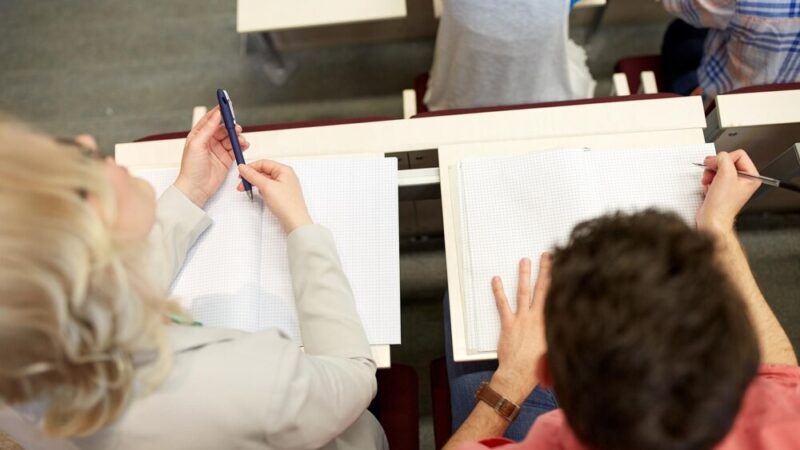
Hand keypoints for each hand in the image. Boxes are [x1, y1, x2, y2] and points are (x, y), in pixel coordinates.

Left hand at [174, 106, 249, 207]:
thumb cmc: (191, 169)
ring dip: (237, 137)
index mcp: (198, 135)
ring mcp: (218, 150)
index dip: (218, 112)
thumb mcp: (197, 144)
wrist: (196, 188)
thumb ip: (208, 129)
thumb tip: (215, 115)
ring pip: (231, 138)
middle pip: (223, 128)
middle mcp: (208, 141)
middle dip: (231, 126)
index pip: (209, 119)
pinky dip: (241, 146)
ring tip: (241, 139)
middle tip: (236, 127)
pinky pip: (235, 149)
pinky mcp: (226, 159)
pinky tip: (243, 145)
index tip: (226, 105)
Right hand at [237, 160, 312, 233]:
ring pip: (265, 180)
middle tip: (241, 184)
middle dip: (251, 177)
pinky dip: (261, 190)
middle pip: (264, 171)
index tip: (240, 173)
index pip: (264, 163)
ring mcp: (284, 186)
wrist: (295, 222)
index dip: (251, 167)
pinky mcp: (282, 195)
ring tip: (247, 190)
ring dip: (255, 184)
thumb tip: (243, 167)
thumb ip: (253, 175)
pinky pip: (269, 188)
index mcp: (284, 170)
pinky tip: (258, 195)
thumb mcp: (266, 187)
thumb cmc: (286, 204)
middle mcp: (285, 176)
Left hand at [490, 254, 550, 403]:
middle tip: (547, 256)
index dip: (561, 282)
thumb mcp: (558, 350)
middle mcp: (537, 317)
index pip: (558, 297)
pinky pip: (502, 304)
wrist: (520, 375)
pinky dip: (498, 291)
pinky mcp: (508, 324)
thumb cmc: (539, 368)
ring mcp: (522, 319)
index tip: (565, 269)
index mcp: (552, 323)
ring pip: (524, 292)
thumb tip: (572, 325)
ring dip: (524, 275)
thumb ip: (563, 335)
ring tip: (525, 261)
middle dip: (545, 271)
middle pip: (543, 289)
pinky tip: (495, 280)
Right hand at [696, 150, 759, 234]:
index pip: (738, 155)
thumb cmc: (722, 204)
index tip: (716, 165)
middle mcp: (743, 180)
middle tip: (710, 172)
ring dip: (710, 174)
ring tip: (709, 182)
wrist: (712, 219)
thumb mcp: (725, 175)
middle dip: (716, 166)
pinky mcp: (722, 189)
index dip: (725, 158)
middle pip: (727, 161)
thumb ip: (723, 159)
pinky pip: (714, 177)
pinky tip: (709, 188)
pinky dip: (708, 181)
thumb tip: (719, 156)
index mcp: (751, 176)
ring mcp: (732, 184)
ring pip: (719, 168)